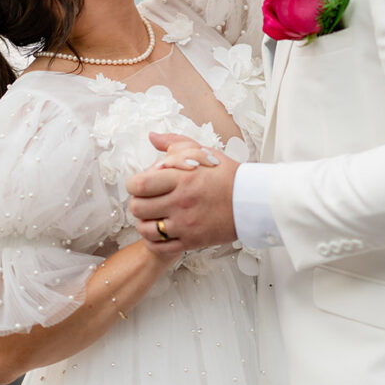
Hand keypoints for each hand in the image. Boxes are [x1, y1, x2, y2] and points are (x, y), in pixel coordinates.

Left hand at [126, 132, 239, 255]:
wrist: (251, 201)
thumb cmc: (226, 176)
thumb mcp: (201, 152)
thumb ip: (174, 143)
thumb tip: (152, 136)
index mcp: (181, 179)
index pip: (139, 184)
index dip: (133, 184)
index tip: (140, 184)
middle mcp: (181, 202)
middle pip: (137, 208)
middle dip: (138, 202)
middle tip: (147, 200)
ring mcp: (185, 225)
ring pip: (145, 229)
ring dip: (145, 222)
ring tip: (154, 216)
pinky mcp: (191, 241)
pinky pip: (160, 247)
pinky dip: (155, 241)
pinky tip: (162, 231)